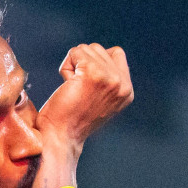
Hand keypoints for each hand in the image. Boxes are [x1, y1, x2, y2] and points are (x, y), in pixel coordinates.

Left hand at [27, 44, 132, 187]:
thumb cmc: (72, 120)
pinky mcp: (93, 73)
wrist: (60, 138)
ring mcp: (110, 78)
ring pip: (87, 49)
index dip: (95, 63)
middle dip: (82, 64)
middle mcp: (123, 84)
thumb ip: (108, 79)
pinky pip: (75, 52)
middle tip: (78, 91)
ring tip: (72, 89)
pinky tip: (67, 86)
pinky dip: (65, 66)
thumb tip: (106, 53)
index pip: (116, 53)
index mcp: (127, 91)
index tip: (87, 88)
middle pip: (99, 49)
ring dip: (73, 66)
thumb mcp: (100, 99)